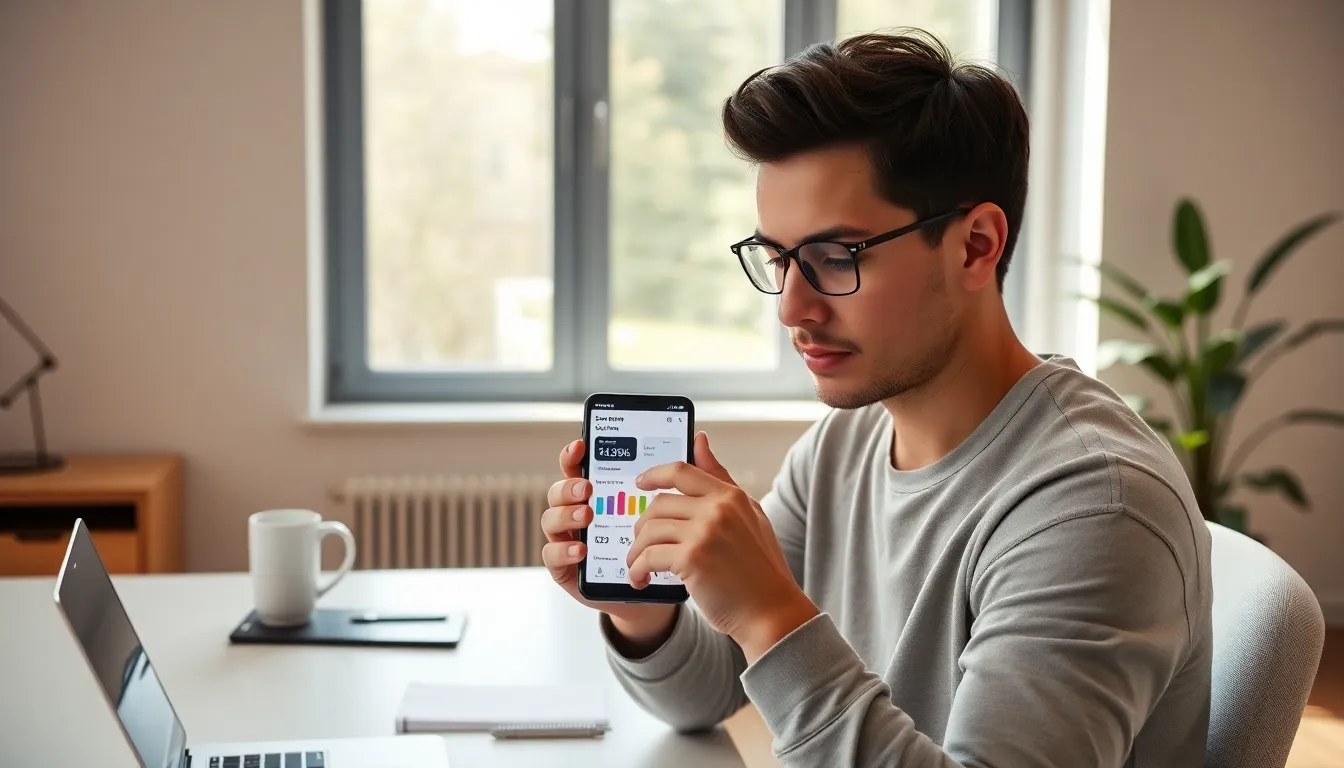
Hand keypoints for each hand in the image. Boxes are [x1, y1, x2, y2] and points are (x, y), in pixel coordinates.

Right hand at [539, 439, 675, 647]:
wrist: (664, 592)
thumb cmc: (667, 547)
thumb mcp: (683, 510)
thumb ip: (689, 477)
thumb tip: (699, 438)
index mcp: (603, 494)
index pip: (581, 468)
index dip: (575, 455)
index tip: (581, 446)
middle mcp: (581, 512)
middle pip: (560, 490)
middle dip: (569, 485)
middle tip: (587, 488)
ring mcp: (570, 539)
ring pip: (552, 519)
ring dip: (566, 515)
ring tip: (587, 517)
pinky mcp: (566, 568)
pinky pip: (551, 554)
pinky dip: (563, 550)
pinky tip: (582, 549)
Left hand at [627, 432, 818, 661]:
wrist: (771, 611)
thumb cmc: (759, 569)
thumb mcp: (749, 515)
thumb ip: (721, 479)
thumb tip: (700, 439)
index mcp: (730, 496)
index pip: (682, 471)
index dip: (654, 474)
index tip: (640, 483)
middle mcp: (718, 509)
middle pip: (659, 503)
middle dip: (642, 525)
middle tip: (640, 543)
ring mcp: (705, 533)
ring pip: (649, 529)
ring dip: (636, 550)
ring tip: (637, 565)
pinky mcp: (692, 559)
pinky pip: (648, 556)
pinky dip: (638, 569)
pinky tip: (640, 579)